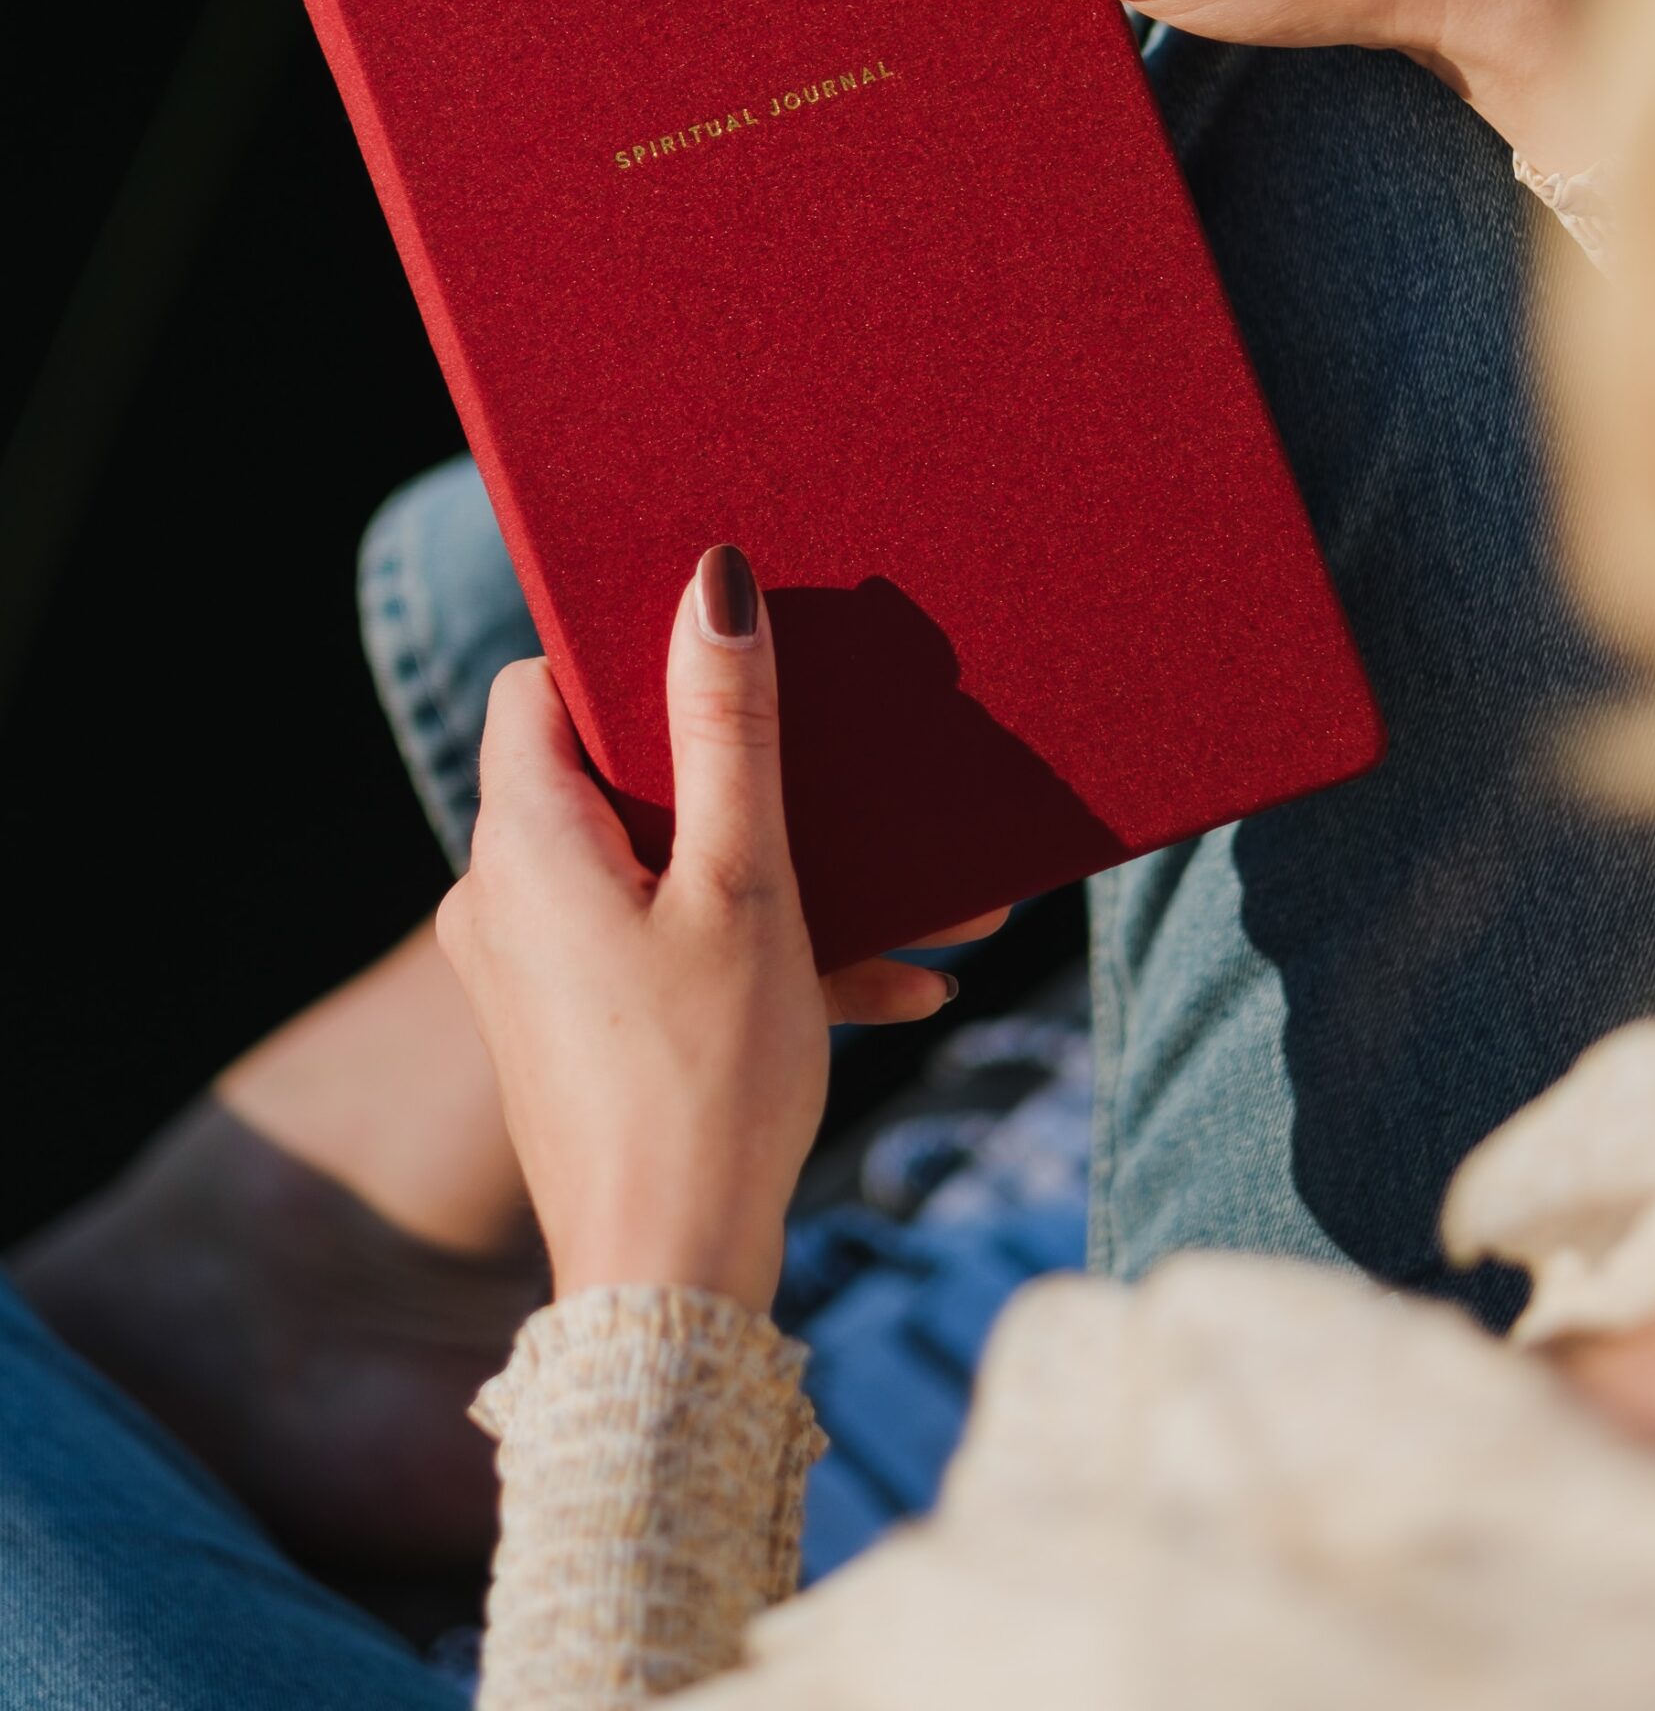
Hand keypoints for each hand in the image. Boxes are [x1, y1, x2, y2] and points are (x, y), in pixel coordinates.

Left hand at [437, 545, 1001, 1311]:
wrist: (670, 1292)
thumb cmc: (706, 1083)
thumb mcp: (745, 884)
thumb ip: (729, 730)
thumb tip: (711, 588)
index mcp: (522, 843)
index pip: (540, 686)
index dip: (626, 657)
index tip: (727, 655)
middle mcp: (503, 898)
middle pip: (616, 778)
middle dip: (748, 776)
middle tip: (843, 760)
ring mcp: (537, 970)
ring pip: (667, 874)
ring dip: (789, 878)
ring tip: (925, 897)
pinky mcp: (577, 1030)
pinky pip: (672, 952)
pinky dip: (766, 953)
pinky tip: (903, 984)